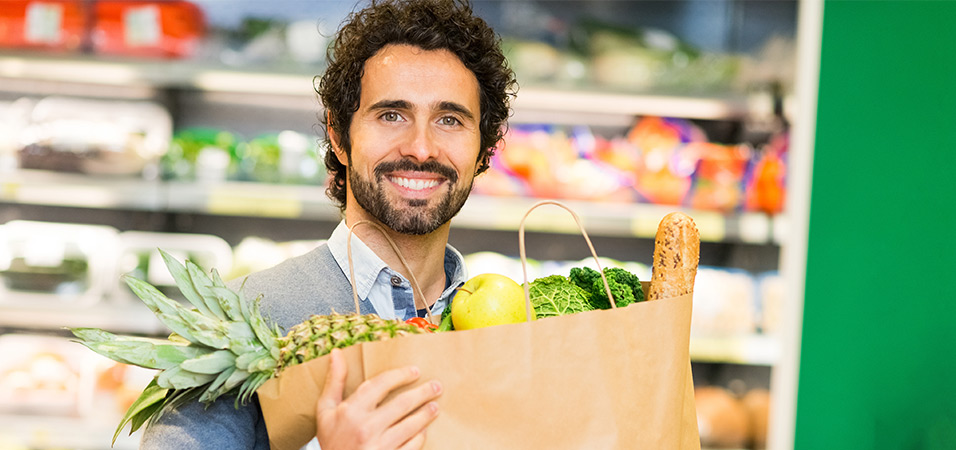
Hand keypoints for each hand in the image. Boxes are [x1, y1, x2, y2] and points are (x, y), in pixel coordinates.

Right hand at [315, 348, 441, 449]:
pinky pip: (411, 447)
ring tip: (434, 407)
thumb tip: (337, 353)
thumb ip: (334, 382)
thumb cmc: (331, 440)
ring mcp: (379, 446)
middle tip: (436, 386)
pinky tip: (424, 431)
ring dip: (426, 414)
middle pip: (402, 404)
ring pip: (411, 425)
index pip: (381, 384)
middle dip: (423, 393)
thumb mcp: (326, 410)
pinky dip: (420, 437)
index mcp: (351, 411)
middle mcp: (366, 428)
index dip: (400, 375)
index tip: (415, 371)